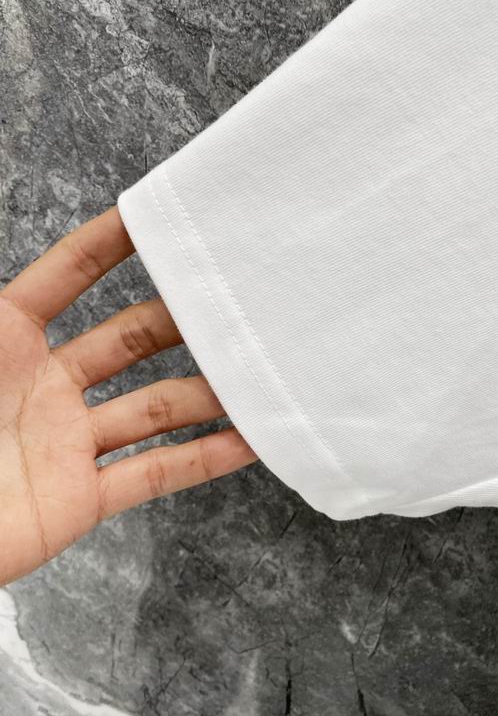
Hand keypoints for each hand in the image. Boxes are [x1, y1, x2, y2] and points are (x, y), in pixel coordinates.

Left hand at [0, 206, 257, 585]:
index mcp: (5, 340)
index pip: (67, 276)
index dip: (110, 243)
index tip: (157, 217)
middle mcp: (47, 385)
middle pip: (130, 339)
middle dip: (180, 318)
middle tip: (227, 300)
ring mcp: (69, 442)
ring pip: (154, 406)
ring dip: (208, 392)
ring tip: (256, 374)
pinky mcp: (81, 498)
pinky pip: (154, 474)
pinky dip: (204, 460)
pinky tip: (248, 442)